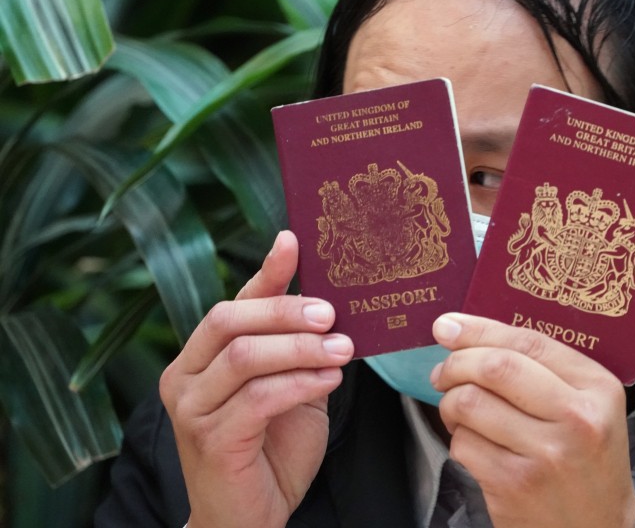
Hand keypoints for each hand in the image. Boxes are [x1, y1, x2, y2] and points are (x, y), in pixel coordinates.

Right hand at [159, 231, 352, 527]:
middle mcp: (185, 376)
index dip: (266, 272)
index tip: (294, 242)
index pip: (233, 302)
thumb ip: (296, 348)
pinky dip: (299, 383)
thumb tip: (332, 302)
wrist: (250, 518)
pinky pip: (258, 398)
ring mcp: (191, 409)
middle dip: (285, 310)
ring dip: (300, 347)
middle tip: (331, 312)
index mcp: (200, 357)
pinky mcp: (211, 440)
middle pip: (229, 319)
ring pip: (244, 355)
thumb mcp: (288, 385)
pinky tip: (329, 380)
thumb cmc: (272, 448)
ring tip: (342, 348)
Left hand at [429, 313, 634, 527]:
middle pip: (495, 368)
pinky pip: (464, 445)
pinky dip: (459, 440)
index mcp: (597, 388)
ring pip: (471, 404)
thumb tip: (472, 334)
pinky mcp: (514, 486)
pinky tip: (475, 445)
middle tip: (444, 372)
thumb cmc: (586, 460)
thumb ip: (546, 369)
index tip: (448, 326)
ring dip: (451, 404)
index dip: (479, 330)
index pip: (529, 342)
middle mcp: (575, 418)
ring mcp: (545, 455)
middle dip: (456, 363)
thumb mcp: (589, 406)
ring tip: (459, 412)